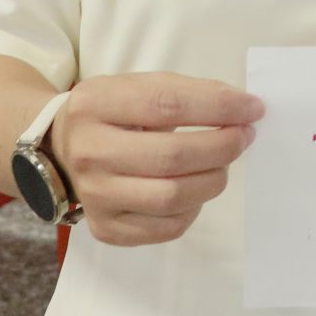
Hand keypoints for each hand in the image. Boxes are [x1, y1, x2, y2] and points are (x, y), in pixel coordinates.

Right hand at [52, 73, 263, 246]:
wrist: (63, 150)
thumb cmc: (114, 114)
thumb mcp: (137, 87)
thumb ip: (186, 93)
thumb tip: (243, 108)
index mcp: (96, 104)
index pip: (167, 104)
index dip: (218, 107)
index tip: (253, 108)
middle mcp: (90, 152)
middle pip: (172, 156)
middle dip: (222, 146)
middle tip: (244, 137)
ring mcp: (95, 195)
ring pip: (172, 197)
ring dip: (213, 179)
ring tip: (222, 163)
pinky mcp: (106, 228)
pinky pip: (167, 227)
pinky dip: (194, 208)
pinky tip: (195, 188)